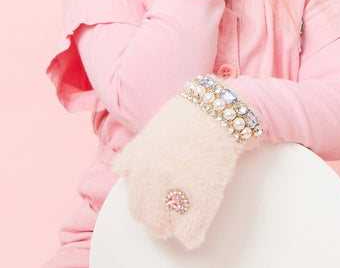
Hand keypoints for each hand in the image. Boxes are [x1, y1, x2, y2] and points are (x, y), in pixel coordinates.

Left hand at [112, 93, 242, 248]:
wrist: (217, 108)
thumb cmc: (185, 116)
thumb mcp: (152, 130)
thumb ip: (133, 151)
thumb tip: (118, 169)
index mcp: (143, 163)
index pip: (136, 203)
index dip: (143, 213)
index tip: (149, 215)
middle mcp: (158, 176)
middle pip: (150, 217)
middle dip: (156, 225)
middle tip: (163, 225)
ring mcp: (182, 183)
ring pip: (169, 224)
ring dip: (172, 230)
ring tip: (177, 229)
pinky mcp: (206, 189)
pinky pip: (194, 225)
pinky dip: (191, 235)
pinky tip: (193, 236)